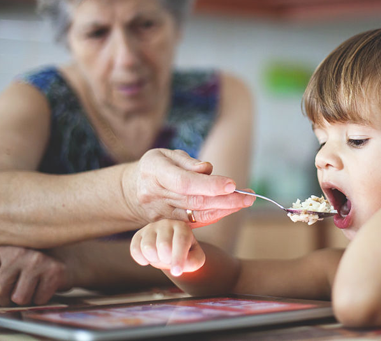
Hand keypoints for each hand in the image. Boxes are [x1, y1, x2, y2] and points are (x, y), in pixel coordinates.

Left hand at [0, 246, 69, 306]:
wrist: (67, 260)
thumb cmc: (31, 268)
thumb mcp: (7, 270)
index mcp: (3, 250)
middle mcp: (19, 252)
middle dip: (4, 300)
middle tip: (12, 296)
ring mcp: (38, 260)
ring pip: (18, 298)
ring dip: (24, 301)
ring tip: (31, 290)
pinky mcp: (54, 271)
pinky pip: (38, 300)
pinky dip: (40, 300)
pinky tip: (44, 288)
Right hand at [124, 149, 254, 225]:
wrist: (131, 191)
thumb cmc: (155, 167)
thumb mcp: (167, 155)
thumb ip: (187, 162)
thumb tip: (207, 169)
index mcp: (155, 172)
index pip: (185, 182)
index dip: (210, 185)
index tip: (232, 184)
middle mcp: (156, 195)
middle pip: (195, 200)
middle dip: (225, 199)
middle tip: (249, 196)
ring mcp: (160, 214)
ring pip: (196, 215)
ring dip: (224, 209)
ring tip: (246, 201)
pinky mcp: (167, 225)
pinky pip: (194, 224)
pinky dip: (214, 216)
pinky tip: (230, 209)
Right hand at [130, 220, 205, 276]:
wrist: (171, 247)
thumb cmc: (185, 252)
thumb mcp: (195, 257)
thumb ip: (193, 261)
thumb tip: (178, 266)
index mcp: (182, 227)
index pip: (181, 241)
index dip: (178, 258)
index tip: (176, 272)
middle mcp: (166, 223)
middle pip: (164, 245)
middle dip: (167, 260)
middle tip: (170, 259)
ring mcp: (151, 228)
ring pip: (148, 247)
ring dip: (154, 259)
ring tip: (160, 257)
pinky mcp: (139, 234)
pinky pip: (135, 249)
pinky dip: (141, 259)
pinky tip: (148, 259)